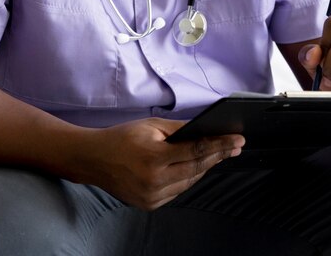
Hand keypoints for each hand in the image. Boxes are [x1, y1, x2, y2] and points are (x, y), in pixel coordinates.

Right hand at [80, 118, 242, 209]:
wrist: (93, 160)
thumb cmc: (122, 138)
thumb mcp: (151, 125)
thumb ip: (181, 130)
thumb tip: (207, 129)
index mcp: (154, 158)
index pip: (197, 151)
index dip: (221, 145)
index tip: (238, 140)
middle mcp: (154, 181)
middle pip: (197, 169)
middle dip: (219, 156)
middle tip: (236, 146)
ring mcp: (151, 196)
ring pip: (189, 182)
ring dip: (205, 168)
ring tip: (220, 154)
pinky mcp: (149, 205)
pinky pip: (177, 191)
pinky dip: (188, 179)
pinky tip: (197, 167)